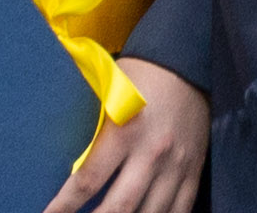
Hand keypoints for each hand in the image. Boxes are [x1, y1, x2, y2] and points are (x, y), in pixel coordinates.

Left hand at [44, 60, 206, 212]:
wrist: (187, 59)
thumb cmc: (140, 76)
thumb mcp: (109, 96)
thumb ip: (94, 134)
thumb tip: (71, 169)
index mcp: (124, 132)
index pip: (87, 181)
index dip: (63, 207)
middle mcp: (151, 153)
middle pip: (119, 207)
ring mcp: (176, 165)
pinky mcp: (193, 169)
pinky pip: (180, 209)